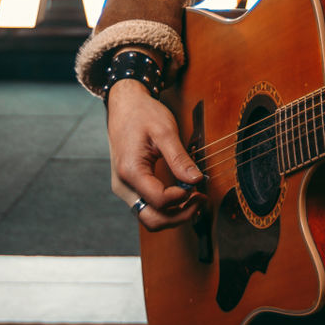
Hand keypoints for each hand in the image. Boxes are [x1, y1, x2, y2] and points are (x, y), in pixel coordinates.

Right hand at [106, 79, 204, 231]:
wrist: (124, 104)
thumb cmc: (143, 113)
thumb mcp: (165, 131)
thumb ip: (179, 158)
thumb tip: (197, 180)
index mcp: (130, 171)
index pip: (159, 200)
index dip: (183, 198)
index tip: (199, 186)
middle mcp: (123, 185)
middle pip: (152, 219)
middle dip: (180, 215)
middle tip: (201, 200)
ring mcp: (124, 188)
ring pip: (149, 217)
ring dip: (173, 215)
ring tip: (194, 199)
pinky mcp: (128, 187)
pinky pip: (147, 207)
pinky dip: (165, 208)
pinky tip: (182, 195)